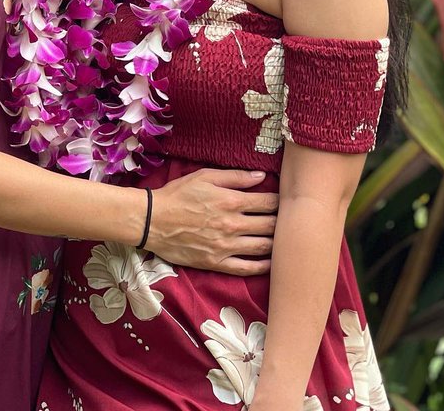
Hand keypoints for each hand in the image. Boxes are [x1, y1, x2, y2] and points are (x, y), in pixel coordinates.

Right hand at [147, 169, 276, 274]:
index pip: (268, 203)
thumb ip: (235, 177)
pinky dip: (263, 266)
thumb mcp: (205, 177)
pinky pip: (247, 268)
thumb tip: (262, 176)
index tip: (286, 201)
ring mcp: (226, 246)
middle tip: (290, 220)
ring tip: (284, 239)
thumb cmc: (178, 194)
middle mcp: (232, 225)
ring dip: (276, 243)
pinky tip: (271, 262)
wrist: (153, 221)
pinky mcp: (218, 263)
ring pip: (263, 247)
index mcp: (231, 201)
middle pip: (270, 225)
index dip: (281, 201)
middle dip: (283, 222)